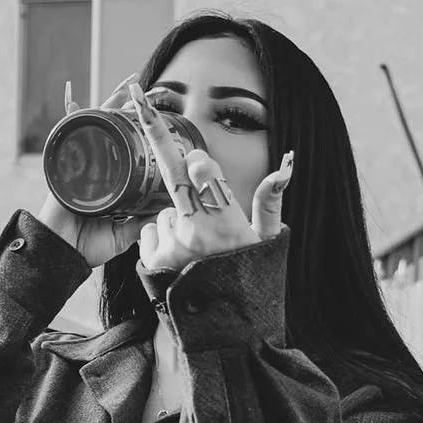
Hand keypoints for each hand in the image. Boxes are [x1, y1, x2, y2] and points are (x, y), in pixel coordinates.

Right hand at [37, 74, 157, 268]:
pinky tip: (80, 98)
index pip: (128, 149)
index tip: (159, 118)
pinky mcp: (64, 166)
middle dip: (128, 110)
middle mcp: (97, 169)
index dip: (141, 133)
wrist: (62, 255)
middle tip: (145, 91)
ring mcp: (80, 165)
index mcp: (111, 183)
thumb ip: (142, 224)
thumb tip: (167, 215)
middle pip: (112, 130)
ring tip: (126, 86)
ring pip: (95, 126)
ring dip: (109, 105)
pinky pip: (69, 134)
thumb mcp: (124, 234)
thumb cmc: (87, 246)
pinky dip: (74, 115)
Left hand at [128, 82, 293, 271]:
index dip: (199, 160)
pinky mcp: (152, 261)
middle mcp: (194, 230)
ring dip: (176, 218)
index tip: (200, 159)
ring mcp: (169, 246)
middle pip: (170, 172)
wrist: (223, 326)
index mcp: (224, 221)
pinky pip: (150, 233)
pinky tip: (180, 257)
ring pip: (164, 211)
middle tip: (136, 96)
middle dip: (154, 130)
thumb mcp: (268, 241)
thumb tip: (286, 163)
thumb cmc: (251, 278)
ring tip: (197, 248)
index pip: (201, 169)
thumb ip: (271, 201)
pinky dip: (162, 238)